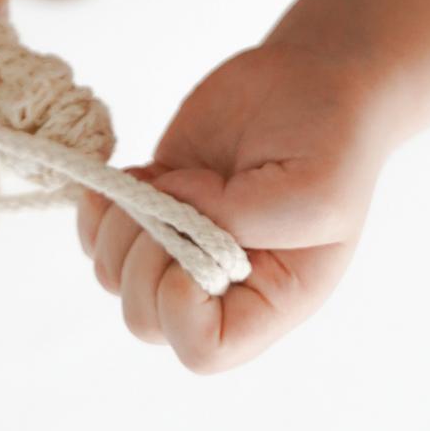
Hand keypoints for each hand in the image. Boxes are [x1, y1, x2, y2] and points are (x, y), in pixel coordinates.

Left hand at [76, 36, 396, 373]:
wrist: (311, 81)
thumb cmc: (331, 139)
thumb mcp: (315, 188)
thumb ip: (246, 217)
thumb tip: (168, 209)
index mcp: (271, 299)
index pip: (204, 350)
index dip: (181, 307)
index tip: (196, 244)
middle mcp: (223, 285)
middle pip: (146, 318)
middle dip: (142, 261)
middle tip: (174, 204)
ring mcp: (182, 244)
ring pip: (115, 277)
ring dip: (118, 230)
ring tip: (156, 185)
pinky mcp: (156, 202)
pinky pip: (98, 234)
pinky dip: (100, 207)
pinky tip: (133, 176)